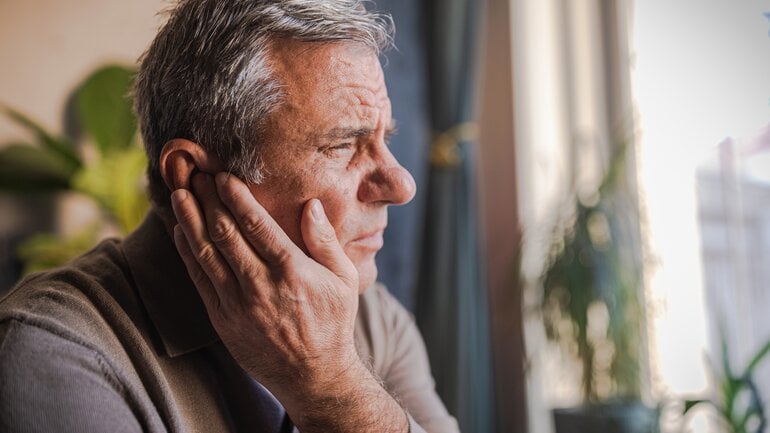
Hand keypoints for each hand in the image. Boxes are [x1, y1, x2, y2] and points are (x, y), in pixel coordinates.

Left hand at [171, 172, 360, 403]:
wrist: (312, 374)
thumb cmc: (332, 322)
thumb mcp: (343, 279)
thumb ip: (325, 241)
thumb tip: (311, 205)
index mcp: (291, 270)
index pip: (255, 224)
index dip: (235, 196)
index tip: (224, 175)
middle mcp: (260, 284)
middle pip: (224, 232)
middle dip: (207, 199)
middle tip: (197, 174)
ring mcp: (236, 303)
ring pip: (205, 252)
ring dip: (189, 219)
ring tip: (180, 193)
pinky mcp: (221, 318)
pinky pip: (198, 278)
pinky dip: (187, 250)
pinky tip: (180, 229)